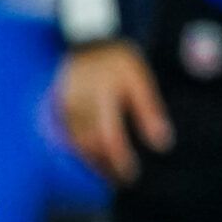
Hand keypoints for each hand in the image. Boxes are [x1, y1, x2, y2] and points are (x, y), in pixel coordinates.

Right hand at [56, 40, 173, 185]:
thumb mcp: (140, 79)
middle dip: (105, 166)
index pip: (109, 137)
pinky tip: (92, 158)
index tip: (130, 175)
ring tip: (108, 175)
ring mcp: (65, 107)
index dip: (119, 160)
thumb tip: (162, 143)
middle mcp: (79, 105)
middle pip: (90, 145)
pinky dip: (81, 150)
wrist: (87, 39)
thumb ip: (149, 111)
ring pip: (76, 144)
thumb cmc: (118, 59)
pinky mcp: (58, 108)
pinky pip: (68, 136)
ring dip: (92, 162)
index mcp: (102, 96)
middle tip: (121, 181)